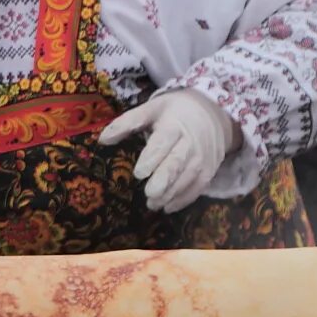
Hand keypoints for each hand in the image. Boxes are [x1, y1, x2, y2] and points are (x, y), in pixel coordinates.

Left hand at [99, 90, 237, 215]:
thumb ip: (127, 123)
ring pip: (188, 177)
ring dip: (172, 193)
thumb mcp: (152, 109)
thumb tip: (102, 140)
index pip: (163, 142)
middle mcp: (191, 143)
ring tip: (153, 204)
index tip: (139, 173)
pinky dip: (185, 199)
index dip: (152, 158)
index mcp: (174, 125)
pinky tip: (168, 207)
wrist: (214, 114)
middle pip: (178, 163)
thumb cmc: (175, 112)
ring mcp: (203, 158)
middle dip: (164, 179)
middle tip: (150, 193)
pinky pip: (199, 186)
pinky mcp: (209, 170)